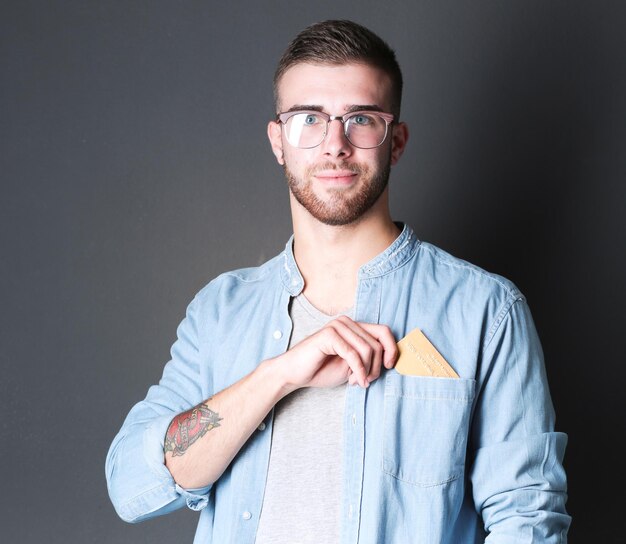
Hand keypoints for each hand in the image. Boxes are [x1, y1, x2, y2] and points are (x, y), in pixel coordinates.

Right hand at [272, 316, 397, 392]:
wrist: (294, 374)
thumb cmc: (321, 369)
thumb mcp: (352, 364)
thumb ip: (368, 357)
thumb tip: (389, 359)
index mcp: (353, 326)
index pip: (383, 331)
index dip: (392, 349)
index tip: (388, 367)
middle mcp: (346, 322)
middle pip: (377, 343)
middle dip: (376, 367)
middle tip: (366, 381)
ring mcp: (337, 326)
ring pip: (368, 349)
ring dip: (367, 370)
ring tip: (358, 381)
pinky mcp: (329, 335)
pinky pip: (353, 354)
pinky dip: (358, 370)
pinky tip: (355, 381)